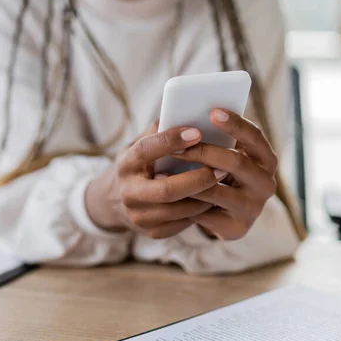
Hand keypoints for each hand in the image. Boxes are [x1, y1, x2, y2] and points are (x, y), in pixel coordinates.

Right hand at [85, 124, 226, 238]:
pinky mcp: (152, 232)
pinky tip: (215, 198)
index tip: (197, 131)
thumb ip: (161, 129)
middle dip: (198, 179)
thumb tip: (186, 108)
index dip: (171, 141)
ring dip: (206, 196)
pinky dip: (202, 210)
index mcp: (125, 164)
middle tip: (222, 168)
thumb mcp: (142, 144)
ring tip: (224, 183)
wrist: (116, 201)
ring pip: (180, 210)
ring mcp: (139, 216)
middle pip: (167, 189)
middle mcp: (128, 192)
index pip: (146, 150)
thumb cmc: (140, 164)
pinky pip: (183, 223)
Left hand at [172, 109, 277, 240]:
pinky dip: (186, 203)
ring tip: (161, 171)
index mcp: (266, 159)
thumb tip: (180, 116)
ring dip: (188, 180)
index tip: (212, 112)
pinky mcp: (237, 229)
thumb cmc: (216, 170)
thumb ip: (210, 134)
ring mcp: (253, 208)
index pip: (255, 136)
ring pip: (217, 191)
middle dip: (204, 152)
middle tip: (178, 146)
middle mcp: (266, 184)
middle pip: (236, 162)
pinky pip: (206, 214)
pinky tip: (167, 196)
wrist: (222, 213)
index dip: (236, 124)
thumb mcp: (220, 151)